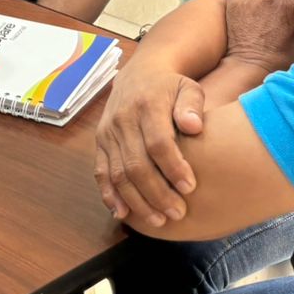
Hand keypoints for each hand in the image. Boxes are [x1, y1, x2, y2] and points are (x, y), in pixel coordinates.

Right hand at [93, 63, 202, 227]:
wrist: (139, 74)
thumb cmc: (170, 87)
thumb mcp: (188, 87)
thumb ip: (192, 105)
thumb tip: (193, 126)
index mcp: (147, 105)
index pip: (158, 142)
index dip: (173, 167)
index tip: (190, 187)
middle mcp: (122, 120)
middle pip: (136, 164)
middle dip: (157, 193)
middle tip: (178, 213)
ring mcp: (107, 133)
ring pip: (118, 174)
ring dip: (137, 201)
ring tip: (159, 220)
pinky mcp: (99, 143)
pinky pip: (101, 172)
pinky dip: (109, 195)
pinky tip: (123, 213)